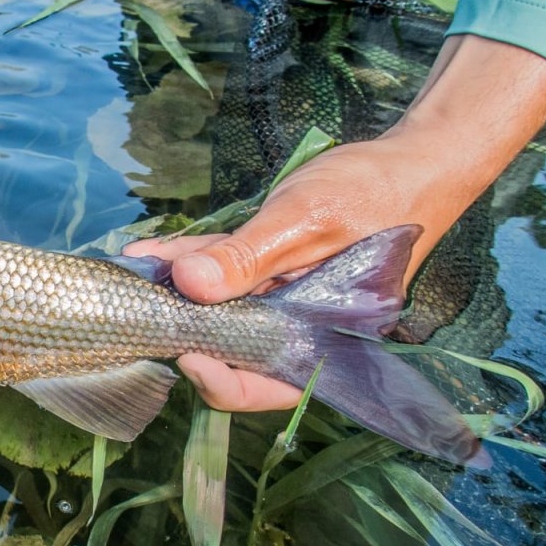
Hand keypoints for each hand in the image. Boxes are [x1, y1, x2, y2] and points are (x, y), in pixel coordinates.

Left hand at [124, 34, 545, 412]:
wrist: (411, 158)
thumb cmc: (375, 194)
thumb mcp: (304, 222)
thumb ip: (247, 257)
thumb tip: (189, 284)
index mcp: (324, 341)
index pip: (263, 387)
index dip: (218, 380)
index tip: (183, 352)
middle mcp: (299, 329)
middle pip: (231, 352)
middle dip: (183, 331)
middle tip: (138, 310)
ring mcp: (281, 299)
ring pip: (219, 309)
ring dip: (175, 293)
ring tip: (134, 271)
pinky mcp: (268, 267)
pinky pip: (223, 274)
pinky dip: (190, 264)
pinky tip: (152, 252)